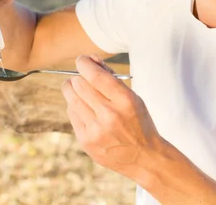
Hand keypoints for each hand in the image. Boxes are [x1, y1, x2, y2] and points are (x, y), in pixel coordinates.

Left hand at [61, 54, 162, 177]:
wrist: (144, 157)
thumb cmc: (138, 121)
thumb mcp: (132, 96)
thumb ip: (111, 77)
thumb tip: (90, 59)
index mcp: (125, 100)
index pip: (95, 75)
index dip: (84, 63)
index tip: (82, 60)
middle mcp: (109, 115)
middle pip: (79, 85)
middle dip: (77, 76)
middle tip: (81, 77)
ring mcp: (96, 130)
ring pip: (71, 99)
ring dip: (72, 90)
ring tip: (78, 89)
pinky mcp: (86, 141)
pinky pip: (72, 114)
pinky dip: (75, 107)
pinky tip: (84, 108)